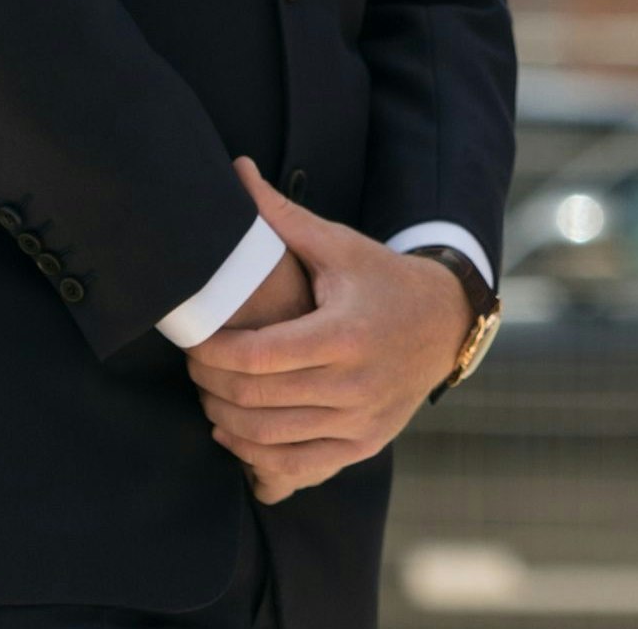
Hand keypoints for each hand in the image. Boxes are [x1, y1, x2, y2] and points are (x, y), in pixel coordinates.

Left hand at [183, 159, 475, 503]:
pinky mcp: (363, 445)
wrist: (445, 323)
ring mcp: (360, 422)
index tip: (192, 339)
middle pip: (255, 400)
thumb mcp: (337, 245)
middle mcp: (354, 385)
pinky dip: (257, 457)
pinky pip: (298, 468)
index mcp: (343, 334)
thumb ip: (281, 217)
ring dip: (225, 422)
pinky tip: (236, 433)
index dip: (209, 352)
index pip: (255, 357)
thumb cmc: (380, 279)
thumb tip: (236, 169)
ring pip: (269, 441)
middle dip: (209, 385)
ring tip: (209, 395)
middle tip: (193, 366)